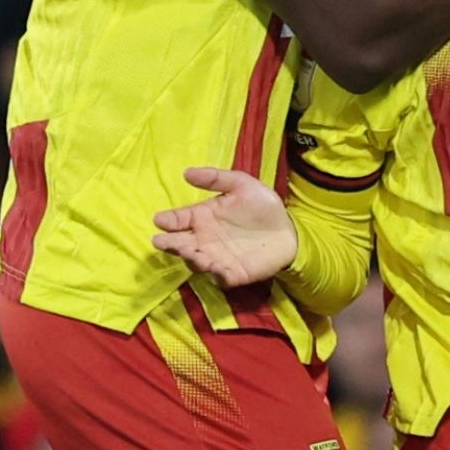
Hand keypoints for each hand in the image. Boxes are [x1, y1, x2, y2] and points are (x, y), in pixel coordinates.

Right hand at [151, 167, 296, 285]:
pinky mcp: (232, 274)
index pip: (178, 220)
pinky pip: (219, 277)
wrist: (289, 230)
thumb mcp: (241, 184)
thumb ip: (216, 178)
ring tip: (190, 252)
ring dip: (191, 258)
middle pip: (180, 244)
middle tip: (160, 242)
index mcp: (202, 217)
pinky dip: (215, 273)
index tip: (159, 219)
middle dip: (168, 244)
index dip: (167, 220)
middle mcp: (204, 240)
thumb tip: (186, 172)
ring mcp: (216, 258)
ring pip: (195, 261)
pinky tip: (214, 266)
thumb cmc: (262, 206)